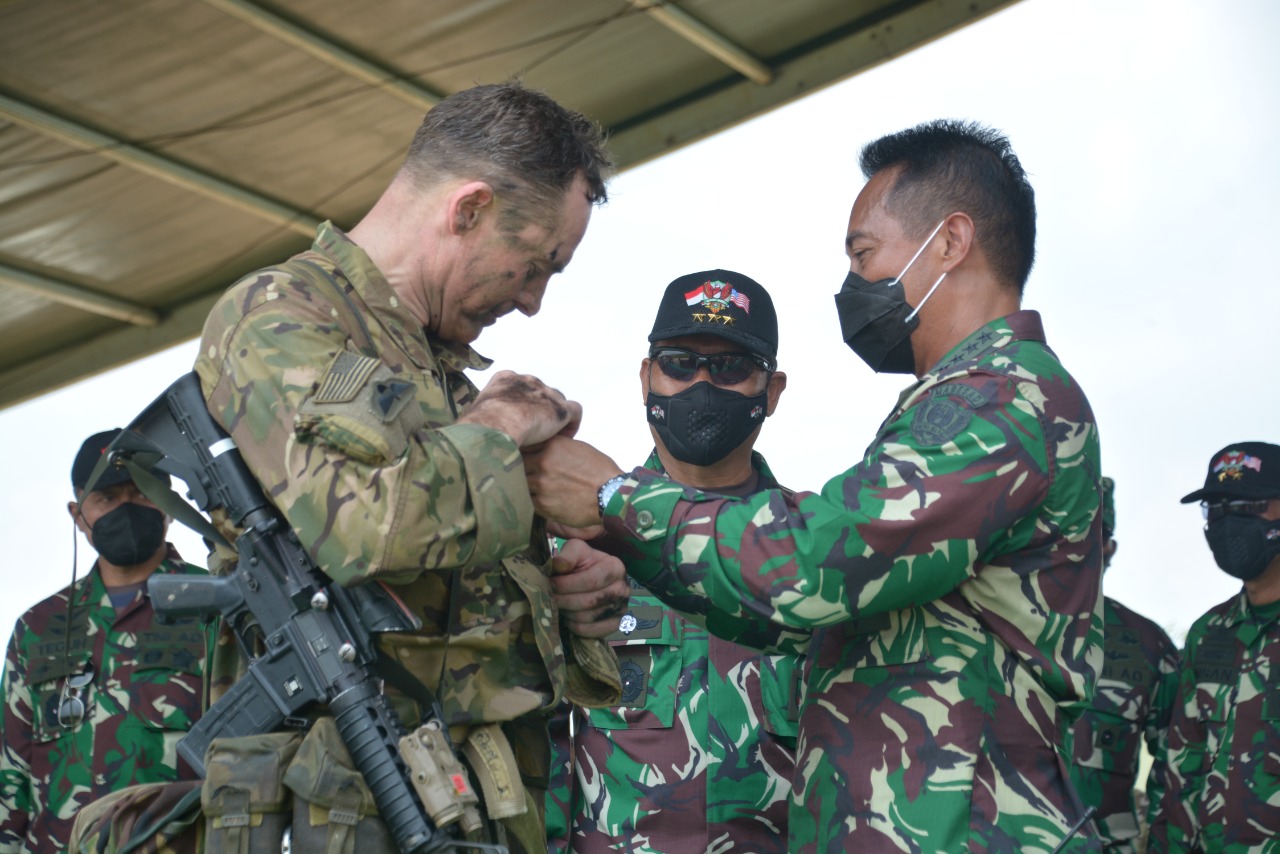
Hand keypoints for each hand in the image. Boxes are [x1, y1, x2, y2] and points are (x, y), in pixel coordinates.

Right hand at [459, 370, 581, 446]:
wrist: (493, 427)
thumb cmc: (476, 426)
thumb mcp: (472, 417)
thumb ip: (480, 419)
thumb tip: (471, 432)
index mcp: (503, 379)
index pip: (518, 387)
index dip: (520, 405)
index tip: (518, 421)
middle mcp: (526, 380)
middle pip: (539, 392)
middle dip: (538, 410)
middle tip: (534, 432)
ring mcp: (545, 392)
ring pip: (557, 401)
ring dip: (554, 418)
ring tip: (551, 438)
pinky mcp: (559, 408)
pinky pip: (574, 411)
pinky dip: (572, 424)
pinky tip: (565, 439)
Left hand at [524, 436, 623, 527]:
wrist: (611, 496)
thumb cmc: (598, 471)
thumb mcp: (578, 447)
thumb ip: (555, 446)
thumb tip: (538, 447)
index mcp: (552, 445)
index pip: (524, 444)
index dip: (521, 450)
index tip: (520, 455)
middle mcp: (543, 462)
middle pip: (517, 463)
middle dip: (519, 468)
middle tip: (521, 472)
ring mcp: (541, 484)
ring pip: (519, 482)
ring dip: (522, 485)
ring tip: (530, 487)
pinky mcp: (542, 504)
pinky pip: (526, 500)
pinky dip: (529, 499)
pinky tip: (537, 498)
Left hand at [551, 538, 629, 637]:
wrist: (593, 577)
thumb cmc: (582, 562)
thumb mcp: (576, 550)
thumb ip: (568, 555)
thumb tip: (558, 565)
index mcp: (615, 567)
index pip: (590, 581)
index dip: (566, 584)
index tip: (550, 583)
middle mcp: (623, 589)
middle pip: (589, 601)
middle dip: (563, 600)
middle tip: (549, 596)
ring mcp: (621, 609)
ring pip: (586, 618)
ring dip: (566, 612)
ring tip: (558, 604)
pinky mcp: (614, 625)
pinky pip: (589, 631)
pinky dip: (573, 625)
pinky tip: (567, 615)